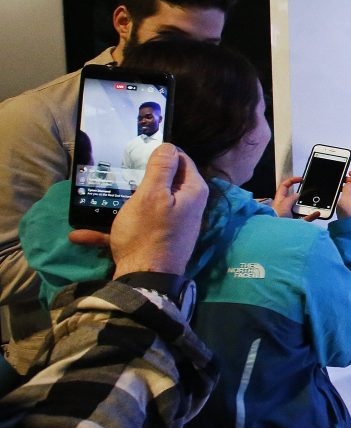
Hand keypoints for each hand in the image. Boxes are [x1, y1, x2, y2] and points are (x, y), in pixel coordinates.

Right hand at [70, 144, 207, 275]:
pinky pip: (131, 228)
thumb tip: (169, 146)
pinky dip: (109, 231)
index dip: (161, 152)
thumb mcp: (152, 195)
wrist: (144, 280)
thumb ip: (161, 169)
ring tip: (99, 196)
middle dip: (139, 176)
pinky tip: (81, 234)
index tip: (137, 150)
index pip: (181, 159)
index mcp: (192, 191)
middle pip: (163, 182)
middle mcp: (187, 206)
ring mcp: (171, 225)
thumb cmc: (148, 233)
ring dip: (119, 204)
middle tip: (117, 169)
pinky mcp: (154, 240)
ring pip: (144, 205)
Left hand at [267, 176, 318, 219]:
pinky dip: (312, 215)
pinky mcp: (296, 222)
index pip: (284, 186)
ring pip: (300, 208)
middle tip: (309, 192)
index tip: (301, 179)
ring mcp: (291, 214)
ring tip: (315, 203)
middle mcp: (285, 206)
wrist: (277, 233)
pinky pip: (305, 218)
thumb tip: (297, 194)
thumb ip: (291, 198)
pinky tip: (317, 213)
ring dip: (307, 205)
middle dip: (301, 194)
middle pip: (293, 197)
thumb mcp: (283, 204)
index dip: (291, 180)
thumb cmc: (276, 217)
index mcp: (280, 199)